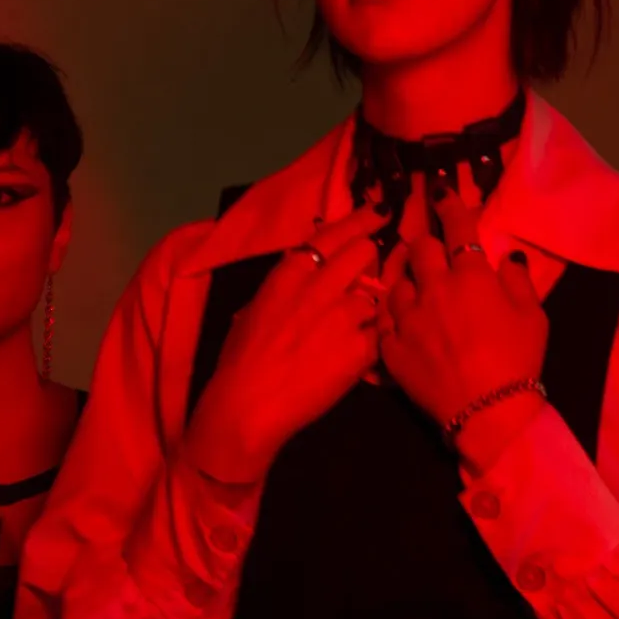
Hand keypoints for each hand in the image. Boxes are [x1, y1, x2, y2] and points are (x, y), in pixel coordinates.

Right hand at [183, 206, 402, 486]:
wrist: (248, 405)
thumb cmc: (240, 360)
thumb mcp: (255, 308)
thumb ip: (287, 287)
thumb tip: (308, 278)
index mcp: (289, 273)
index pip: (333, 234)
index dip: (360, 220)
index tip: (378, 212)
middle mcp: (319, 286)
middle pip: (364, 254)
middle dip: (368, 263)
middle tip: (365, 278)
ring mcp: (343, 316)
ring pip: (374, 297)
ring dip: (368, 310)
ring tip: (350, 332)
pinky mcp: (360, 348)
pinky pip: (378, 334)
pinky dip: (371, 344)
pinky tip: (353, 358)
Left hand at [380, 185, 546, 460]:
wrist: (488, 411)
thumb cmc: (518, 362)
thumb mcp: (533, 317)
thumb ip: (518, 281)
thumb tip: (507, 257)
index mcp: (471, 277)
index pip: (457, 229)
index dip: (448, 205)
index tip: (438, 190)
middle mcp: (434, 289)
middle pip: (417, 249)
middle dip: (424, 245)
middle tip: (431, 253)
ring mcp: (408, 318)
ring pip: (395, 283)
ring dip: (405, 282)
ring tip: (415, 292)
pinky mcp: (390, 347)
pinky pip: (382, 320)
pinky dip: (390, 316)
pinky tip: (398, 320)